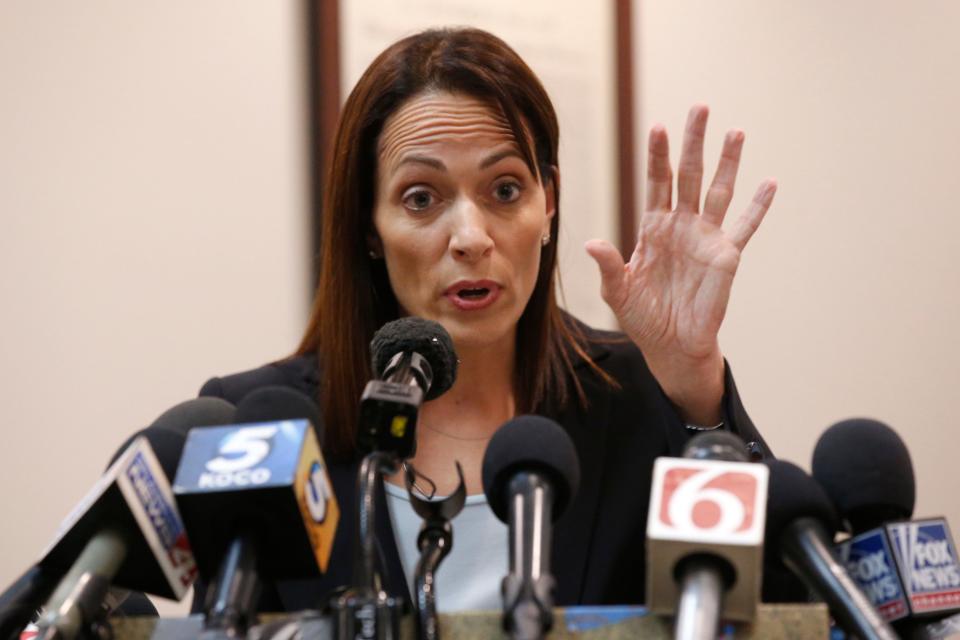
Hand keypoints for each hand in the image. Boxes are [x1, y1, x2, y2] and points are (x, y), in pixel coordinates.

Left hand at [585, 105, 775, 422]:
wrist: (670, 345)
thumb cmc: (642, 317)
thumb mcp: (617, 291)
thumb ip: (607, 265)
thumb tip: (590, 242)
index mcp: (654, 228)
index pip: (656, 182)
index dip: (657, 155)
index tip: (658, 126)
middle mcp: (681, 225)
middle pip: (688, 175)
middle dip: (693, 142)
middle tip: (700, 107)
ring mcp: (706, 238)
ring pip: (718, 191)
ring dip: (728, 162)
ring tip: (735, 131)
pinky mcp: (727, 256)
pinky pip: (745, 227)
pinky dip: (758, 206)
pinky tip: (769, 183)